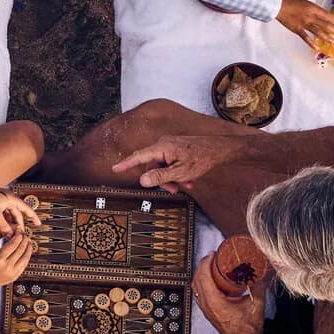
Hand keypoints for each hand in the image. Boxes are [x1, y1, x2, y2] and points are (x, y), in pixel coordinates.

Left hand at [0, 189, 40, 236]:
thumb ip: (3, 226)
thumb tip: (9, 235)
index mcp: (11, 199)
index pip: (26, 209)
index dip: (33, 217)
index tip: (38, 223)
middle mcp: (7, 199)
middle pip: (17, 214)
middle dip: (18, 224)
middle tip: (18, 234)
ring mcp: (1, 201)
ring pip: (9, 215)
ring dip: (10, 224)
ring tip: (9, 232)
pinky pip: (3, 214)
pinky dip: (4, 221)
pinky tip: (2, 227)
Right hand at [0, 228, 36, 290]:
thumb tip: (4, 230)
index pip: (14, 243)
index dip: (18, 235)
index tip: (18, 230)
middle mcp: (6, 266)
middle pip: (21, 249)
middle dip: (24, 239)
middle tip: (24, 234)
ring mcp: (11, 273)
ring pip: (26, 258)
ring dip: (28, 248)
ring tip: (28, 241)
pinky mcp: (14, 277)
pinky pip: (24, 265)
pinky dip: (27, 257)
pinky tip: (26, 251)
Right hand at [111, 134, 240, 192]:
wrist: (219, 149)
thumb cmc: (202, 159)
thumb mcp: (180, 172)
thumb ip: (160, 177)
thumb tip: (142, 180)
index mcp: (162, 147)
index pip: (139, 156)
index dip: (125, 164)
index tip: (114, 169)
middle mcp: (163, 143)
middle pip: (153, 165)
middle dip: (163, 179)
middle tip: (175, 190)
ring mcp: (170, 145)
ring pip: (163, 166)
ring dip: (172, 178)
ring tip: (187, 185)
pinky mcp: (176, 148)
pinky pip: (170, 162)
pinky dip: (177, 172)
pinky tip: (189, 180)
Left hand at [192, 253, 267, 333]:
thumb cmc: (250, 327)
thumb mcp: (257, 303)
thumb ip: (260, 285)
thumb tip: (262, 270)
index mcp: (216, 302)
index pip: (204, 278)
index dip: (206, 263)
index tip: (212, 254)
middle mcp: (207, 306)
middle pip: (197, 280)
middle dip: (202, 265)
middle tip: (211, 256)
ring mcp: (206, 310)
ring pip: (196, 288)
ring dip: (200, 274)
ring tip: (209, 264)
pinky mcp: (208, 313)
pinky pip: (199, 294)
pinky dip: (202, 283)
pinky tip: (210, 279)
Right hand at [276, 0, 333, 44]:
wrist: (278, 6)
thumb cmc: (289, 1)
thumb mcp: (304, 1)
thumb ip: (311, 8)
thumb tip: (317, 13)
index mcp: (313, 8)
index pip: (327, 15)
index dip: (333, 19)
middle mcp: (310, 17)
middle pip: (326, 25)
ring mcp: (304, 24)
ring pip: (318, 32)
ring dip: (327, 38)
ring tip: (333, 42)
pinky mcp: (297, 30)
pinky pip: (306, 38)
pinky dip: (312, 43)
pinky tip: (317, 47)